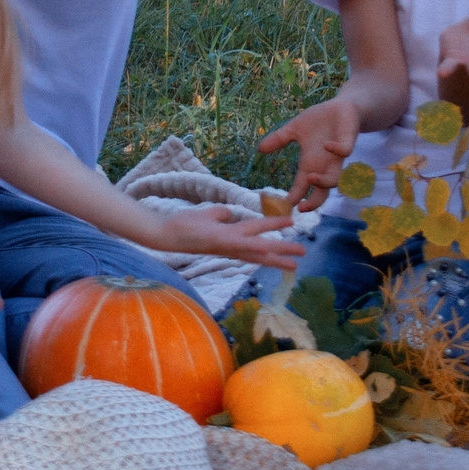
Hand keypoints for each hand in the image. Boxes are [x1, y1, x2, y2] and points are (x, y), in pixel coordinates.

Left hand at [153, 205, 305, 270]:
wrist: (165, 233)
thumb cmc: (183, 225)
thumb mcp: (206, 216)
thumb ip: (220, 215)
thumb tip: (230, 213)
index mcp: (230, 241)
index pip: (256, 246)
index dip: (273, 247)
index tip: (289, 249)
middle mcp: (232, 246)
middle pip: (262, 251)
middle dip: (283, 253)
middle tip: (303, 256)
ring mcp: (228, 245)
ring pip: (259, 248)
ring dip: (280, 251)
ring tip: (299, 253)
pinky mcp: (221, 241)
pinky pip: (244, 244)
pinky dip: (259, 247)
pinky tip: (271, 247)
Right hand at [258, 96, 364, 212]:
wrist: (342, 107)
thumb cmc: (318, 120)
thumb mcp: (294, 128)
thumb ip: (279, 139)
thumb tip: (260, 149)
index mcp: (311, 163)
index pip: (302, 187)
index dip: (294, 198)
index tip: (284, 206)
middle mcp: (324, 164)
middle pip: (321, 192)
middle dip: (313, 203)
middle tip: (301, 207)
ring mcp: (337, 155)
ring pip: (335, 178)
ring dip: (323, 182)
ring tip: (310, 178)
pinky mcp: (348, 140)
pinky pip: (345, 151)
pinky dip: (336, 150)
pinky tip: (326, 145)